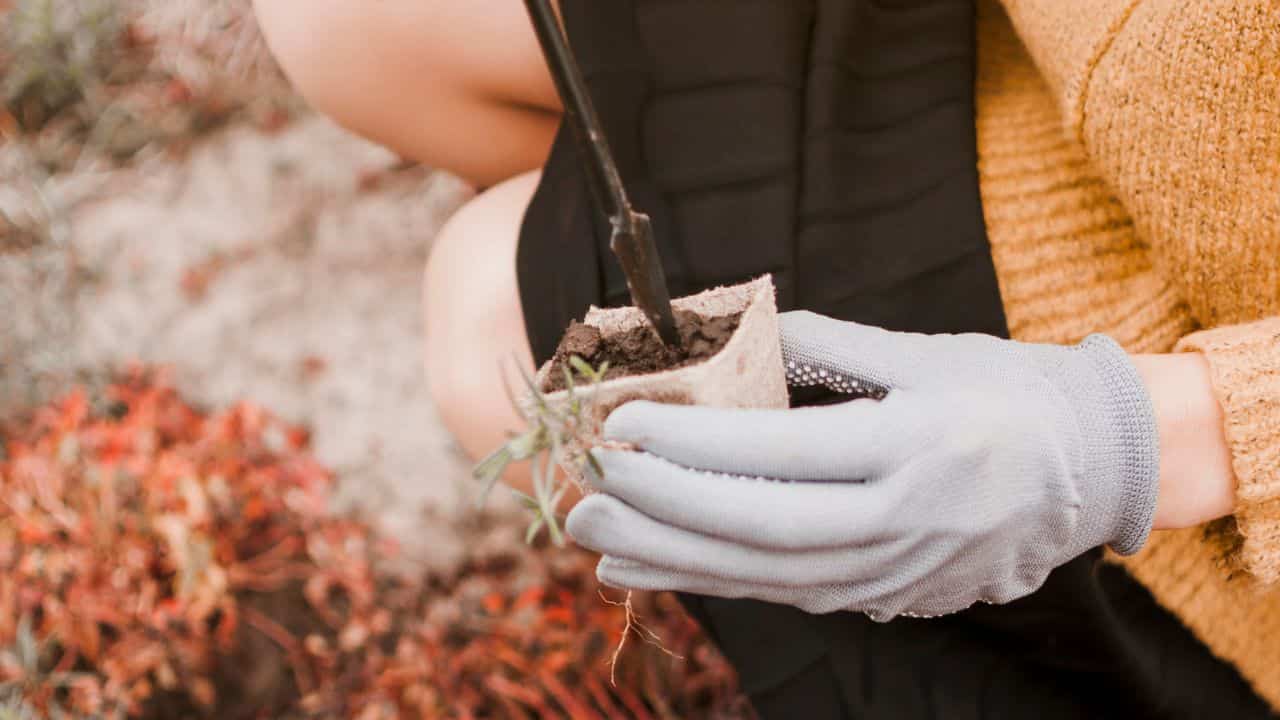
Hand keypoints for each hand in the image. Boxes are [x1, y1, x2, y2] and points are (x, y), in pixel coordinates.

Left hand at [566, 311, 1160, 619]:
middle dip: (661, 511)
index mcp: (912, 447)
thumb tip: (736, 326)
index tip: (621, 425)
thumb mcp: (924, 353)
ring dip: (671, 558)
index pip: (780, 452)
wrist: (1089, 472)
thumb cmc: (1006, 395)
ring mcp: (893, 573)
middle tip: (584, 490)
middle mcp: (901, 522)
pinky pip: (784, 594)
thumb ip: (824, 344)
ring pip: (764, 576)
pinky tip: (651, 568)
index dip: (693, 443)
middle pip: (759, 528)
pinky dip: (712, 581)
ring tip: (596, 536)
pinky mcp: (884, 597)